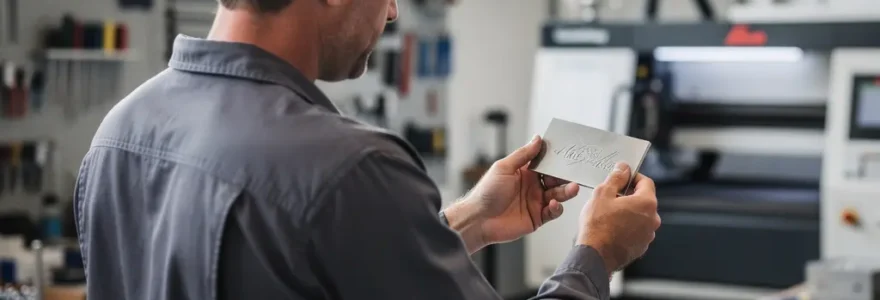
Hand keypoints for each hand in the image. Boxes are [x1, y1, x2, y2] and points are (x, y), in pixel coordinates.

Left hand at [445, 135, 579, 252]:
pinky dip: (557, 208)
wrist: (479, 219)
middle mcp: (532, 186)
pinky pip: (553, 212)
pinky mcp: (537, 218)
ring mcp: (536, 202)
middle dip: (566, 176)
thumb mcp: (504, 168)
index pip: (546, 164)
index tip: (568, 154)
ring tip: (573, 188)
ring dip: (566, 191)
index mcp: (525, 173)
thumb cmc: (487, 192)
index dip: (557, 160)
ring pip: (558, 195)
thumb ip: (523, 154)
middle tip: (574, 173)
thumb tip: (537, 138)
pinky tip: (554, 204)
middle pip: (555, 179)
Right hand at [578, 162, 660, 275]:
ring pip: (640, 216)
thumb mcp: (602, 194)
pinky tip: (611, 228)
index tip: (622, 177)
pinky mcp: (641, 246)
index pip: (646, 182)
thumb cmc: (598, 226)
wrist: (595, 256)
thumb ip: (616, 178)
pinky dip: (627, 227)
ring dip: (628, 212)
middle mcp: (653, 219)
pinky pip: (636, 230)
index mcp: (646, 203)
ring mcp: (648, 235)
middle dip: (628, 196)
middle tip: (610, 197)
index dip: (633, 177)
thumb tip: (623, 168)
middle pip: (643, 199)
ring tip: (608, 215)